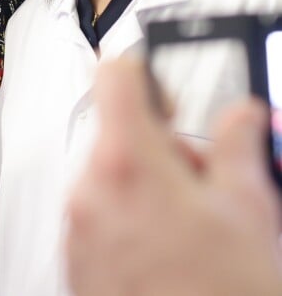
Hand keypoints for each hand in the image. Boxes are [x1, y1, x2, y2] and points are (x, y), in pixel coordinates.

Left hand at [66, 57, 281, 295]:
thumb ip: (240, 146)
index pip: (115, 76)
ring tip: (191, 225)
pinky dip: (130, 213)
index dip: (143, 72)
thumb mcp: (250, 212)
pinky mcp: (77, 255)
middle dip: (163, 146)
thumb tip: (241, 116)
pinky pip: (100, 209)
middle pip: (120, 132)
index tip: (166, 91)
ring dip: (149, 182)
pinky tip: (168, 249)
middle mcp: (90, 188)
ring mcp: (79, 224)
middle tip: (204, 181)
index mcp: (128, 162)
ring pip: (113, 172)